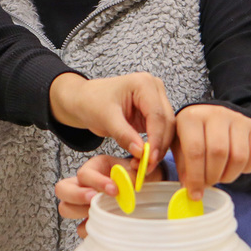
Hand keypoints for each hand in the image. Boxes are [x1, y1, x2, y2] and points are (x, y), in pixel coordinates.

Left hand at [49, 72, 173, 167]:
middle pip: (166, 122)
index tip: (150, 159)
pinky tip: (144, 159)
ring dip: (158, 149)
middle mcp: (154, 89)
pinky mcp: (152, 113)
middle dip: (158, 146)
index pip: (157, 114)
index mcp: (143, 83)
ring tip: (143, 165)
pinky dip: (154, 146)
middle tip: (147, 166)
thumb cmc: (91, 102)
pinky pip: (159, 132)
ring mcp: (155, 100)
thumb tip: (141, 152)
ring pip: (166, 129)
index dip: (156, 139)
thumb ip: (124, 135)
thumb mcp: (106, 118)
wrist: (84, 100)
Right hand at [56, 154, 163, 237]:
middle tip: (95, 200)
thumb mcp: (138, 168)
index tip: (114, 190)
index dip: (96, 182)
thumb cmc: (139, 176)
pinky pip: (80, 228)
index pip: (84, 173)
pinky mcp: (89, 220)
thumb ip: (137, 167)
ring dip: (80, 212)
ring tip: (101, 213)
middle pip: (62, 189)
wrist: (148, 189)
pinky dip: (90, 229)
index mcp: (95, 167)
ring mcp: (84, 203)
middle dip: (77, 196)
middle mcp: (85, 184)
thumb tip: (136, 170)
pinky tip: (105, 226)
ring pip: (65, 208)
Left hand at [172, 105, 250, 200]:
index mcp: (192, 117)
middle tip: (208, 184)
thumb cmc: (192, 135)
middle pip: (219, 153)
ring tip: (220, 176)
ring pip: (239, 156)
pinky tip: (234, 168)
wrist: (212, 117)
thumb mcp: (179, 146)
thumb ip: (183, 167)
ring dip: (229, 175)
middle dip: (213, 176)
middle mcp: (216, 114)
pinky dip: (246, 169)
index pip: (196, 150)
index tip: (195, 194)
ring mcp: (237, 118)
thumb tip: (190, 190)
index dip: (196, 177)